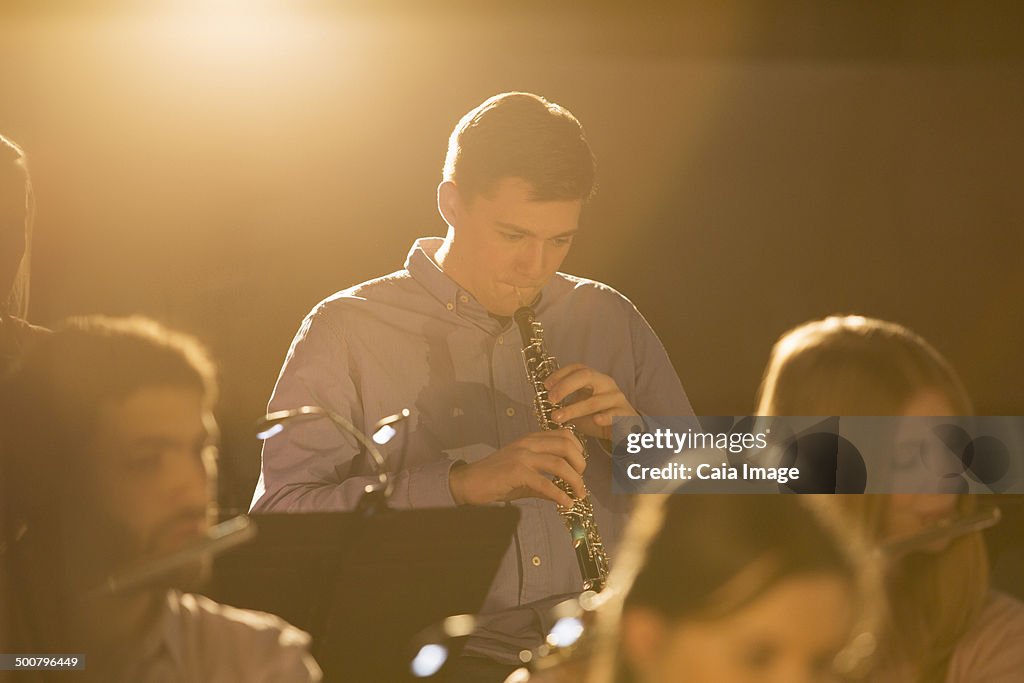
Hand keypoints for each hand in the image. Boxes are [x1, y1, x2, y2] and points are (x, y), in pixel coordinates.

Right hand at [448, 430, 585, 506]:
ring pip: (559, 464)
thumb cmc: (495, 478)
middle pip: (565, 446)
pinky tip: (566, 503)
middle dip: (580, 464)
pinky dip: (559, 495)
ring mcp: (522, 456)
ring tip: (580, 494)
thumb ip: (544, 482)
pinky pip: (545, 483)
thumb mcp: (523, 476)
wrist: (469, 482)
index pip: (564, 435)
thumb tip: (564, 495)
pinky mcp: (517, 472)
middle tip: (581, 481)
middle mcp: (528, 444)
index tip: (581, 466)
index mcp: (531, 440)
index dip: (578, 449)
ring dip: (575, 481)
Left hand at [543, 363, 639, 440]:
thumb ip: (565, 404)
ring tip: (558, 418)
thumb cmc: (600, 417)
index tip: (546, 386)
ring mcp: (617, 398)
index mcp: (595, 379)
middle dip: (565, 386)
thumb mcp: (581, 407)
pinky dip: (604, 417)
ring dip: (573, 409)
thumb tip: (540, 406)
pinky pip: (614, 414)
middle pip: (586, 376)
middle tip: (551, 399)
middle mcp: (606, 384)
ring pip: (594, 401)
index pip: (577, 368)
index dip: (560, 374)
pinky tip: (595, 421)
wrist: (627, 430)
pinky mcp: (625, 415)